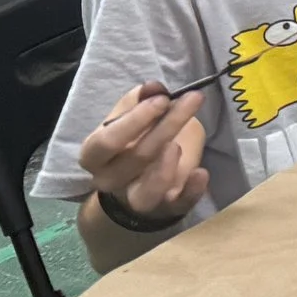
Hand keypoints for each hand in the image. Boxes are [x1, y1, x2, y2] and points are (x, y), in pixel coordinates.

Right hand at [78, 86, 209, 221]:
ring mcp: (138, 198)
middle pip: (136, 158)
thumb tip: (153, 87)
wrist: (139, 184)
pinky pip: (178, 205)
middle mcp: (110, 181)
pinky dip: (190, 192)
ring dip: (164, 169)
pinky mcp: (167, 209)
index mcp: (95, 156)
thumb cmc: (134, 142)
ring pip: (146, 193)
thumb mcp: (134, 117)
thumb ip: (140, 101)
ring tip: (178, 145)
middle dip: (166, 126)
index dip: (135, 120)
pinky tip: (201, 173)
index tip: (163, 99)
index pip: (107, 141)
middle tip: (193, 99)